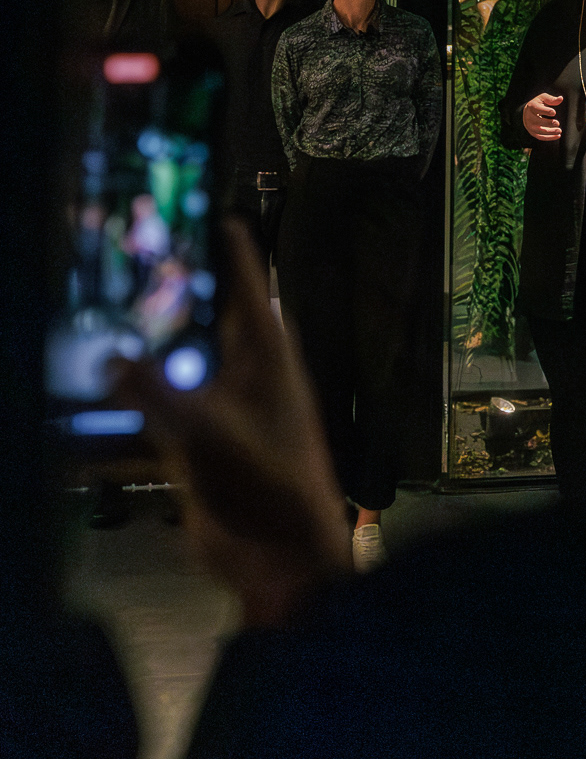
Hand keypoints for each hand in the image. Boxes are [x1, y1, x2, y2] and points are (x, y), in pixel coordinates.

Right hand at [112, 220, 350, 628]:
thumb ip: (155, 394)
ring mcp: (229, 412)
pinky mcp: (206, 448)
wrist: (281, 560)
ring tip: (122, 308)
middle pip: (216, 320)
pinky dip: (148, 392)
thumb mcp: (206, 433)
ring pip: (191, 363)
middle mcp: (251, 376)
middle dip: (188, 292)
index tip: (219, 216)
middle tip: (148, 257)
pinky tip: (115, 382)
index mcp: (268, 357)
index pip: (251, 288)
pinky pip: (173, 408)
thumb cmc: (266, 483)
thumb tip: (111, 357)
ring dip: (162, 343)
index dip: (235, 253)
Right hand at [522, 92, 562, 141]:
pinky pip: (541, 137)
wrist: (528, 112)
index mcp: (531, 107)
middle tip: (557, 123)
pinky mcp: (533, 133)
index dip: (546, 111)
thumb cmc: (538, 104)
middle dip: (548, 123)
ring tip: (559, 131)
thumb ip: (551, 99)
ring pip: (540, 131)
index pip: (538, 109)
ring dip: (550, 132)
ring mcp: (530, 126)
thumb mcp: (543, 98)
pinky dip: (549, 138)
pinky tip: (558, 136)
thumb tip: (561, 98)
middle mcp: (529, 117)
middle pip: (538, 121)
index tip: (554, 112)